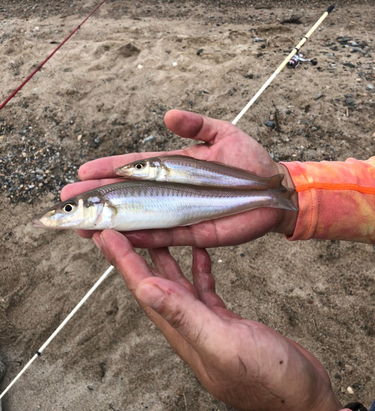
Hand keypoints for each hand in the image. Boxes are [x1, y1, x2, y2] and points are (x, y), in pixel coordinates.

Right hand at [61, 109, 297, 246]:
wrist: (274, 187)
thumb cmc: (249, 159)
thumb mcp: (221, 133)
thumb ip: (195, 125)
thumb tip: (167, 115)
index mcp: (173, 167)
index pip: (134, 168)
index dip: (109, 168)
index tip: (83, 170)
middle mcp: (171, 191)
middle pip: (129, 195)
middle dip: (98, 198)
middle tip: (67, 199)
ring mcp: (180, 213)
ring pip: (139, 220)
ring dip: (110, 223)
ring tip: (80, 225)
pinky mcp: (194, 232)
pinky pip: (164, 237)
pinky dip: (141, 238)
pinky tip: (117, 239)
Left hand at [93, 229, 341, 410]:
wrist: (300, 398)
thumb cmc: (266, 378)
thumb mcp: (222, 342)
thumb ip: (184, 316)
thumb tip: (145, 289)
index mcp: (181, 329)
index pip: (144, 288)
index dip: (123, 261)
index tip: (107, 237)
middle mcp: (187, 326)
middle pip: (153, 283)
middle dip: (134, 256)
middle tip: (122, 230)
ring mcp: (206, 324)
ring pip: (177, 284)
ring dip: (164, 259)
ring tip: (156, 234)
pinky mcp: (225, 322)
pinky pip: (204, 290)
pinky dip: (198, 270)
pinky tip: (199, 255)